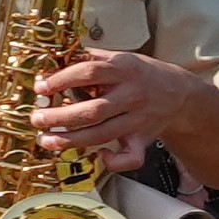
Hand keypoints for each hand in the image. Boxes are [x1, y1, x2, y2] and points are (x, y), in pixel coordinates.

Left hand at [32, 48, 189, 170]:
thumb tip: (56, 58)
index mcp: (124, 69)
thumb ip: (91, 58)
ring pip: (102, 134)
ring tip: (47, 140)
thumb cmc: (142, 75)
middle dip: (60, 117)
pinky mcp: (143, 139)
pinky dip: (115, 161)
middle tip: (37, 119)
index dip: (62, 80)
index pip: (89, 72)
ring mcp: (138, 119)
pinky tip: (99, 156)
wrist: (180, 93)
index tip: (41, 87)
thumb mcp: (121, 57)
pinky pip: (131, 157)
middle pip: (92, 109)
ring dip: (71, 140)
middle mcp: (132, 95)